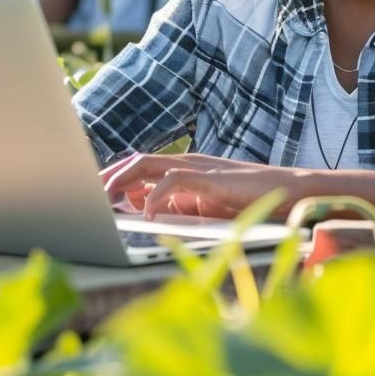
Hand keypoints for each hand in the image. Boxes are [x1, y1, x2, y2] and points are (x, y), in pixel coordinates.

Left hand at [100, 153, 299, 219]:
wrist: (286, 191)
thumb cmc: (248, 201)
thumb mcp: (205, 206)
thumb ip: (177, 205)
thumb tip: (143, 208)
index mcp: (183, 170)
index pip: (139, 167)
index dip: (114, 178)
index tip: (94, 194)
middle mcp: (186, 163)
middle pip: (137, 162)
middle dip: (108, 177)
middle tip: (87, 194)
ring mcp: (197, 167)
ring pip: (148, 165)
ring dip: (122, 181)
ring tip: (104, 199)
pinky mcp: (210, 177)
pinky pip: (174, 180)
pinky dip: (155, 195)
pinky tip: (145, 213)